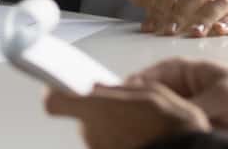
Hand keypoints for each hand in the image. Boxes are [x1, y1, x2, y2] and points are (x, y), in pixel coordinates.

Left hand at [43, 83, 210, 148]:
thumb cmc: (171, 126)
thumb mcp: (151, 92)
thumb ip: (120, 89)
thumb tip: (102, 87)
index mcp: (97, 108)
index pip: (55, 102)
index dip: (56, 93)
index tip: (60, 86)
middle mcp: (92, 132)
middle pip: (83, 116)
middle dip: (99, 109)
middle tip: (124, 106)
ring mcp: (99, 148)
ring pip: (96, 131)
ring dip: (111, 126)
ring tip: (139, 124)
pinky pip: (108, 144)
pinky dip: (119, 139)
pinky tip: (140, 136)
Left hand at [119, 0, 227, 39]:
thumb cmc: (200, 12)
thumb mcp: (173, 5)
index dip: (158, 9)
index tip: (149, 28)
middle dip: (180, 12)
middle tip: (170, 31)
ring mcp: (224, 2)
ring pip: (216, 4)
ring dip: (205, 18)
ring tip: (196, 33)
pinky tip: (220, 31)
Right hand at [124, 58, 227, 137]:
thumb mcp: (222, 94)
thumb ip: (196, 105)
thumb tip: (175, 118)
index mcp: (175, 71)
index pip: (142, 81)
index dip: (127, 95)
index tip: (119, 109)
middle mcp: (172, 91)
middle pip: (143, 103)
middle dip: (135, 116)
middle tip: (127, 130)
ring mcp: (179, 111)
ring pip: (154, 121)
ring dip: (148, 130)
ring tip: (140, 139)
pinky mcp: (187, 129)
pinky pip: (169, 135)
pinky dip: (162, 139)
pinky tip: (155, 143)